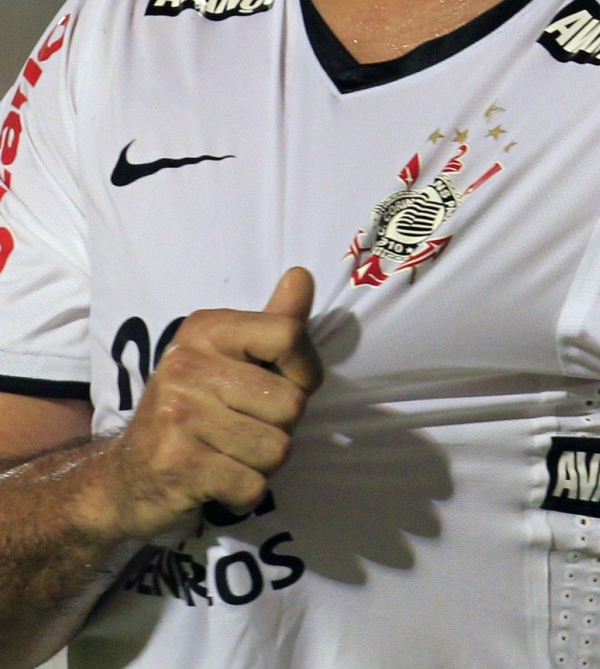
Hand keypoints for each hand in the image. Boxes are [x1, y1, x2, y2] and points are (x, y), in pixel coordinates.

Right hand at [88, 267, 321, 541]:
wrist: (124, 477)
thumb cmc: (192, 412)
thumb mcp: (227, 359)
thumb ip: (273, 322)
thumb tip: (302, 275)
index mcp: (205, 330)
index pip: (288, 335)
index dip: (306, 370)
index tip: (288, 385)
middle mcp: (188, 364)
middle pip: (291, 402)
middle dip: (280, 427)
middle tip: (244, 429)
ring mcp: (180, 414)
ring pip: (277, 449)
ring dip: (262, 464)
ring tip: (229, 454)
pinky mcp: (179, 464)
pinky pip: (253, 486)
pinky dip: (244, 494)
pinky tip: (217, 482)